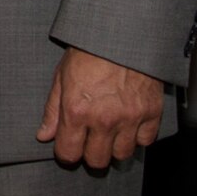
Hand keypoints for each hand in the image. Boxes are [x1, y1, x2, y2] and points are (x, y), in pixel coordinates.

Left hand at [37, 47, 163, 166]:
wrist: (121, 34)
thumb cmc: (87, 52)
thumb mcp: (61, 77)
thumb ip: (53, 110)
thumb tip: (44, 135)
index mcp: (77, 111)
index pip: (69, 153)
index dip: (66, 154)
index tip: (68, 148)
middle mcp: (104, 120)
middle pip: (97, 161)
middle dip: (90, 155)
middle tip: (89, 143)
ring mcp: (130, 118)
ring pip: (122, 155)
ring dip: (114, 148)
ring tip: (109, 133)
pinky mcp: (152, 113)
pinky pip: (146, 141)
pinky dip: (138, 137)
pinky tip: (129, 125)